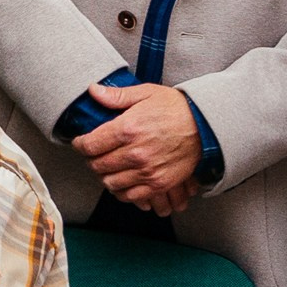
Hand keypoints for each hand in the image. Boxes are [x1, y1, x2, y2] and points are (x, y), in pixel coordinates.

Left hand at [74, 83, 203, 215]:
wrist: (207, 126)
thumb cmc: (177, 108)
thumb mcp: (146, 93)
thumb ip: (116, 95)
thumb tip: (92, 90)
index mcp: (127, 129)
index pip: (89, 145)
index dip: (80, 144)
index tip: (81, 143)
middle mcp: (135, 153)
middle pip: (96, 165)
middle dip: (91, 159)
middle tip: (94, 154)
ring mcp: (147, 171)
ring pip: (109, 182)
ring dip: (104, 175)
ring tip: (107, 166)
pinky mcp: (159, 183)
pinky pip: (130, 195)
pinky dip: (121, 191)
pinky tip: (121, 180)